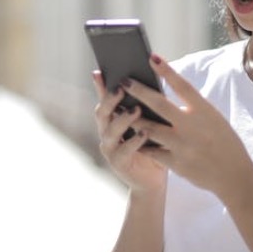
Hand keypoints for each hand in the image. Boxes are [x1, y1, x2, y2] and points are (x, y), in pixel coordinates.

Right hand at [92, 71, 166, 193]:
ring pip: (110, 131)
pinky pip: (123, 151)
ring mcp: (110, 149)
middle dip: (110, 99)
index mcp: (112, 120)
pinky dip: (134, 142)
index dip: (100, 86)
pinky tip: (144, 133)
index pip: (104, 99)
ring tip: (136, 110)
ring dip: (123, 119)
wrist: (152, 180)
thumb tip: (153, 78)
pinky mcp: (118, 164)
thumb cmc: (153, 146)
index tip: (99, 72)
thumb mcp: (150, 123)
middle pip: (102, 113)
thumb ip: (145, 106)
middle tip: (122, 87)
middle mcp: (106, 132)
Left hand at [122, 54, 251, 197]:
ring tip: (118, 109)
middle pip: (159, 104)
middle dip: (139, 91)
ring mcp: (182, 145)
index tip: (151, 57)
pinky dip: (139, 142)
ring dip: (132, 118)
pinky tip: (129, 135)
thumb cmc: (224, 142)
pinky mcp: (176, 163)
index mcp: (204, 111)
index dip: (166, 70)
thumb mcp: (213, 119)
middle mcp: (192, 126)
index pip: (182, 85)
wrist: (234, 176)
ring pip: (149, 128)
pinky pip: (151, 151)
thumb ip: (193, 106)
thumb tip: (169, 91)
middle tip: (124, 81)